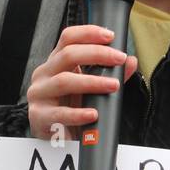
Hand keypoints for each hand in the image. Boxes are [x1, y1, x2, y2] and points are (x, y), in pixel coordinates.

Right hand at [26, 24, 136, 141]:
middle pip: (67, 55)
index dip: (88, 32)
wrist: (54, 137)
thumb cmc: (71, 107)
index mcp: (56, 62)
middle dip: (97, 54)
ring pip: (64, 81)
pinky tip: (93, 114)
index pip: (68, 38)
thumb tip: (131, 62)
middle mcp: (44, 73)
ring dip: (92, 82)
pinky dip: (78, 114)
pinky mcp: (38, 116)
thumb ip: (109, 74)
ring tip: (113, 85)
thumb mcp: (90, 87)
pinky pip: (59, 113)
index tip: (110, 36)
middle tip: (119, 58)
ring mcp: (39, 93)